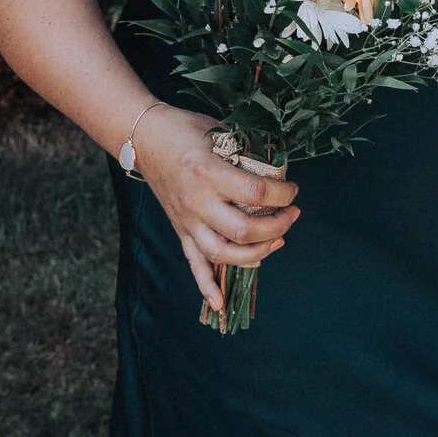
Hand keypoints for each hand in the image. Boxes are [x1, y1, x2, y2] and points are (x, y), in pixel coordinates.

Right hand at [132, 105, 299, 312]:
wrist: (144, 138)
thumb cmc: (186, 130)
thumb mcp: (220, 133)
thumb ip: (246, 152)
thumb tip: (278, 166)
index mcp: (210, 173)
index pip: (256, 193)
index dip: (283, 193)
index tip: (293, 190)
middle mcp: (198, 202)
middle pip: (243, 230)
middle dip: (277, 226)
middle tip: (292, 214)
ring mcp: (187, 220)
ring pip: (222, 253)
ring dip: (255, 254)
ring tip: (277, 241)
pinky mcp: (180, 230)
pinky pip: (193, 263)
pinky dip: (206, 286)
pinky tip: (220, 305)